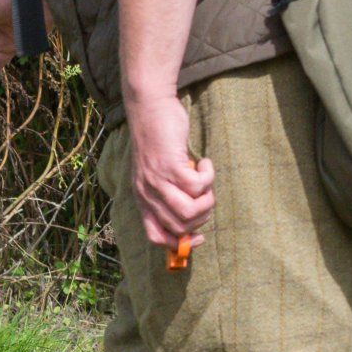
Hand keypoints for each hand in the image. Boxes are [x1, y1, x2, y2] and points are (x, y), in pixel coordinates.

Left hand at [127, 92, 214, 249]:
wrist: (149, 109)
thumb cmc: (157, 139)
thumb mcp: (154, 171)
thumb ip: (166, 192)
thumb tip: (191, 215)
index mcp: (143, 199)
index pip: (155, 236)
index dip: (179, 243)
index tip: (199, 236)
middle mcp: (147, 194)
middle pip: (179, 226)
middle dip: (201, 217)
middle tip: (206, 195)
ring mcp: (158, 181)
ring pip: (189, 211)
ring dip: (207, 201)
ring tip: (206, 182)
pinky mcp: (171, 166)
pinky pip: (198, 186)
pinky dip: (209, 176)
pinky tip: (205, 163)